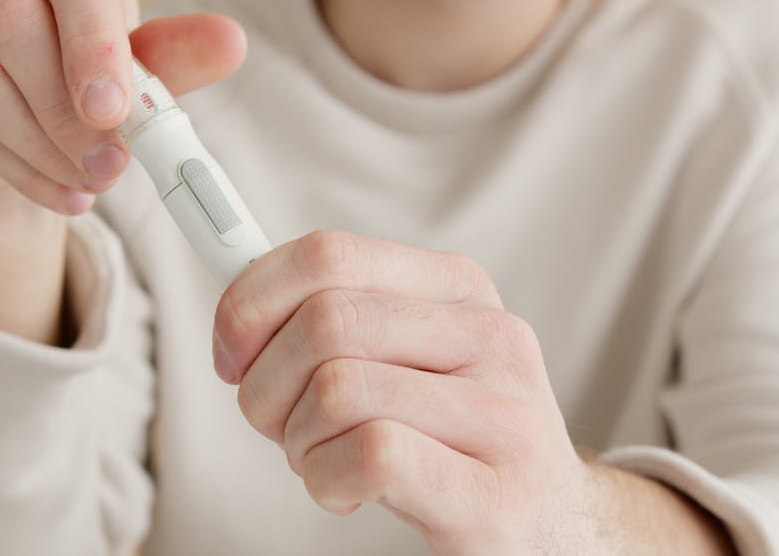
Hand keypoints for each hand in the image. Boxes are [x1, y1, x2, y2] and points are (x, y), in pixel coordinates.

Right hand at [0, 0, 246, 215]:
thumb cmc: (72, 64)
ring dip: (43, 146)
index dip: (93, 32)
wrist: (4, 115)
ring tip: (93, 182)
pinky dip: (14, 168)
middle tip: (114, 164)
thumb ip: (172, 54)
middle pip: (14, 22)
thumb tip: (228, 43)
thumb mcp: (130, 60)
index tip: (116, 107)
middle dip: (69, 111)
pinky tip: (58, 190)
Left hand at [212, 230, 594, 553]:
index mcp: (458, 288)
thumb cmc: (446, 438)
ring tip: (325, 460)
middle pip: (324, 322)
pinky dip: (328, 479)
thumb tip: (236, 306)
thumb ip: (330, 318)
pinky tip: (346, 491)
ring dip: (299, 441)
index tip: (230, 352)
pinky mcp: (494, 496)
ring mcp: (502, 416)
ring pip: (338, 389)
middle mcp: (490, 337)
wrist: (548, 525)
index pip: (327, 254)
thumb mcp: (398, 359)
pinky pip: (372, 454)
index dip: (253, 299)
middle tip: (278, 424)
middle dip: (267, 384)